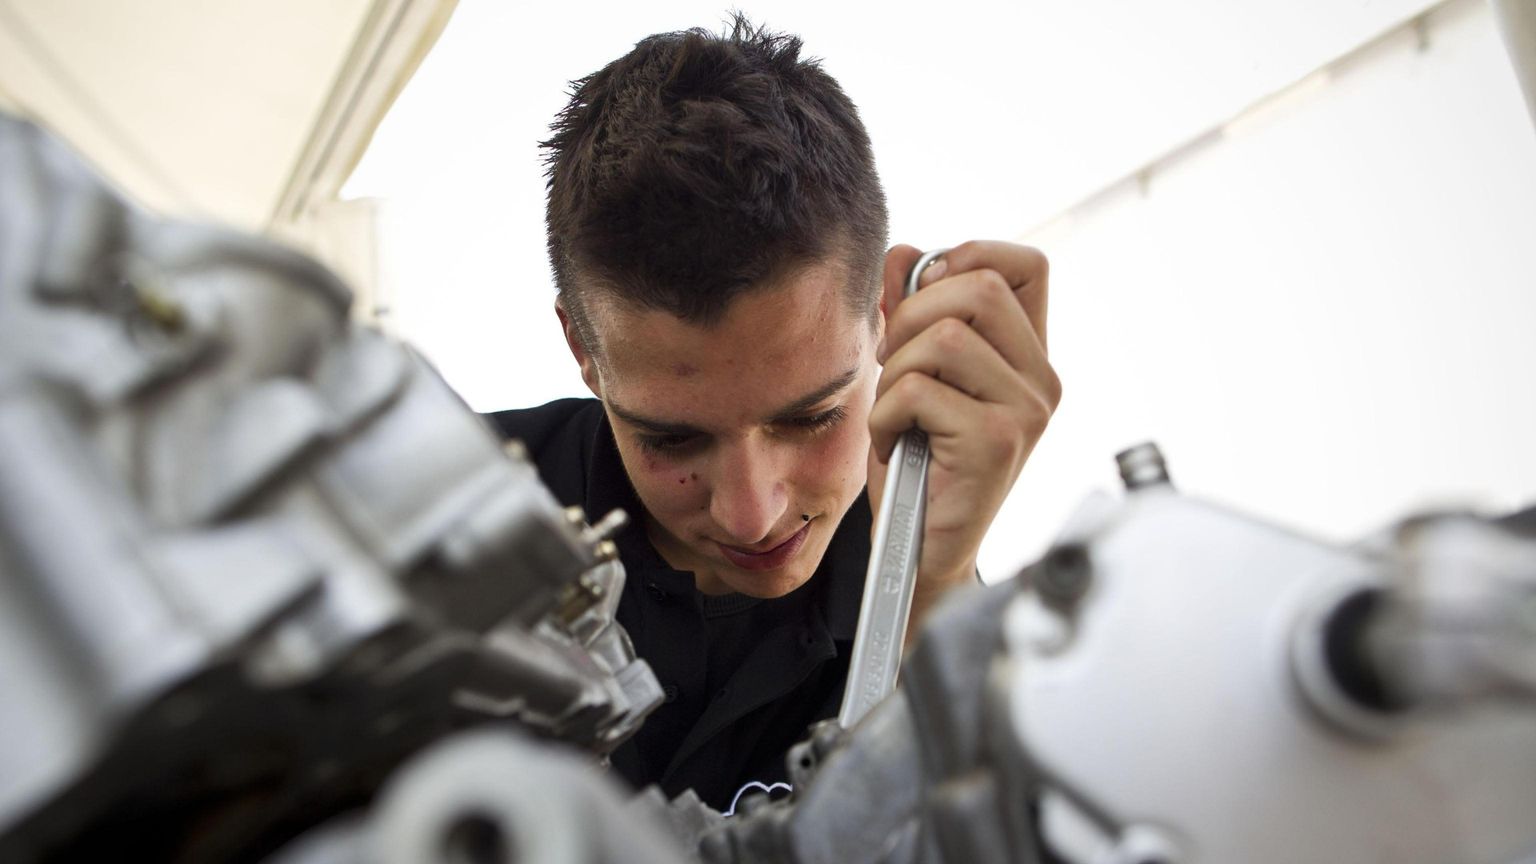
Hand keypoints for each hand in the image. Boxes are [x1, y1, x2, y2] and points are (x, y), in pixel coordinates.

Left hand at [866, 240, 1059, 620]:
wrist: (920, 550)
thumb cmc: (918, 463)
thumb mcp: (911, 372)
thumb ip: (911, 311)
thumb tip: (905, 254)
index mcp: (1029, 354)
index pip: (1026, 264)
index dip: (969, 257)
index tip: (926, 296)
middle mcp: (1041, 378)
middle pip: (978, 287)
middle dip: (913, 316)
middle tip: (895, 364)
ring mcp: (1026, 410)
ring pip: (943, 337)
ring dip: (896, 373)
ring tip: (897, 414)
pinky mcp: (998, 442)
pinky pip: (918, 391)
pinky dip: (886, 417)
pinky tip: (895, 444)